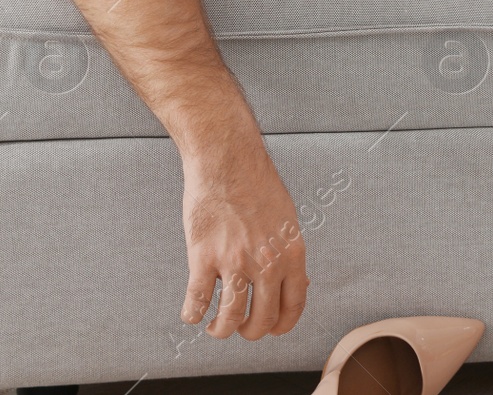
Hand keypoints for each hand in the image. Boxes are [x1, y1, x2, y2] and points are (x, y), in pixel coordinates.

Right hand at [180, 148, 307, 340]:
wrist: (228, 160)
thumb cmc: (257, 186)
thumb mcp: (288, 220)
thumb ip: (289, 254)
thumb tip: (300, 284)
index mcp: (292, 253)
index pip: (294, 306)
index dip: (281, 326)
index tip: (271, 330)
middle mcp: (267, 262)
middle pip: (262, 319)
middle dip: (250, 332)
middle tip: (239, 327)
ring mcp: (235, 261)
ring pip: (230, 319)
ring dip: (221, 330)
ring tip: (214, 327)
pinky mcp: (203, 257)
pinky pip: (196, 301)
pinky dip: (192, 314)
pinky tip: (191, 313)